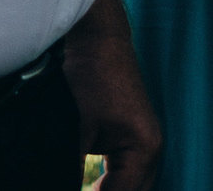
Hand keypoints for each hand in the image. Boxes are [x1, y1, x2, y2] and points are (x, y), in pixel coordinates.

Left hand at [64, 0, 159, 190]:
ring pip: (132, 184)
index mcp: (145, 148)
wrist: (98, 38)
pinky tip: (95, 185)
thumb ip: (73, 166)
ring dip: (113, 190)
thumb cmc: (93, 75)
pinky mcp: (130, 133)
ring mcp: (144, 140)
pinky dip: (112, 181)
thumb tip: (61, 184)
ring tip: (90, 190)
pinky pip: (126, 170)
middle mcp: (151, 148)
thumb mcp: (78, 127)